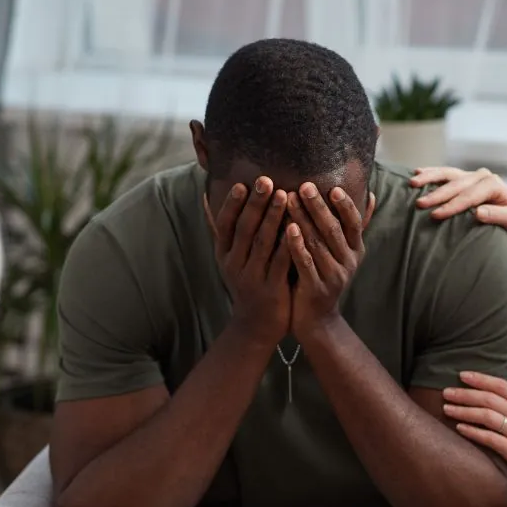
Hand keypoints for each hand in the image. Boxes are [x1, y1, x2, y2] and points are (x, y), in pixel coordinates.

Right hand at [203, 176, 292, 344]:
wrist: (256, 326)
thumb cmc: (247, 284)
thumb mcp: (229, 259)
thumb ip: (222, 230)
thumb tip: (207, 196)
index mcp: (224, 255)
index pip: (225, 225)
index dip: (233, 205)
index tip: (242, 183)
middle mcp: (235, 264)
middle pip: (244, 229)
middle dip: (256, 204)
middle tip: (266, 180)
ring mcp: (252, 277)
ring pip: (263, 243)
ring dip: (274, 217)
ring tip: (285, 195)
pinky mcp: (272, 288)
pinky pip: (281, 262)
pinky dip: (289, 243)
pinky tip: (299, 227)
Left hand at [285, 183, 373, 337]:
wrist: (317, 319)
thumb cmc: (325, 276)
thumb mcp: (344, 252)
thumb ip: (352, 226)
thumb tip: (371, 194)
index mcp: (355, 250)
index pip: (354, 224)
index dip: (345, 206)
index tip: (333, 188)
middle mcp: (348, 262)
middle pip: (334, 230)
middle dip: (318, 207)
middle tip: (304, 186)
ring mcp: (333, 276)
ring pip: (318, 244)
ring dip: (303, 220)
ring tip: (289, 200)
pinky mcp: (316, 288)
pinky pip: (306, 263)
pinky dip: (297, 245)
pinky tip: (287, 229)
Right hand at [409, 166, 506, 251]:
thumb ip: (498, 216)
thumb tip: (478, 213)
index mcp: (494, 184)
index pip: (469, 196)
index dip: (452, 205)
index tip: (436, 215)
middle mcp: (482, 176)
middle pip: (456, 184)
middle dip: (436, 194)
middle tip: (419, 204)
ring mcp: (472, 176)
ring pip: (448, 174)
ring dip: (429, 177)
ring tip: (412, 182)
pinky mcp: (464, 179)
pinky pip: (446, 174)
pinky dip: (431, 173)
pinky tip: (417, 173)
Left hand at [443, 371, 506, 491]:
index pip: (500, 385)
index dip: (480, 378)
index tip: (462, 375)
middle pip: (489, 398)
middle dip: (465, 393)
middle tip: (446, 391)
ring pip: (486, 416)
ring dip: (464, 410)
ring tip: (447, 408)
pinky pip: (489, 438)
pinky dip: (473, 431)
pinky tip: (460, 427)